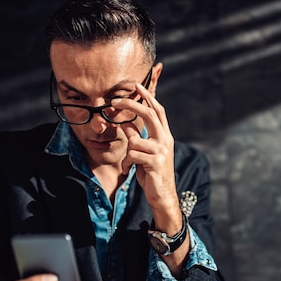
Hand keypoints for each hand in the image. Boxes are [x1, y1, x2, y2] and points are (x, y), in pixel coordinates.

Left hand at [116, 80, 178, 213]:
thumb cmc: (152, 172)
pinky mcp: (155, 162)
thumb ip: (138, 138)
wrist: (163, 194)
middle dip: (131, 104)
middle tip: (115, 101)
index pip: (158, 111)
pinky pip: (132, 155)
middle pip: (149, 114)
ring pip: (135, 140)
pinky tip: (129, 170)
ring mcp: (161, 151)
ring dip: (126, 153)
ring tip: (128, 165)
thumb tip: (125, 124)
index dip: (148, 97)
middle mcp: (166, 140)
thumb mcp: (144, 152)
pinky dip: (126, 163)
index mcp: (165, 136)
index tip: (137, 86)